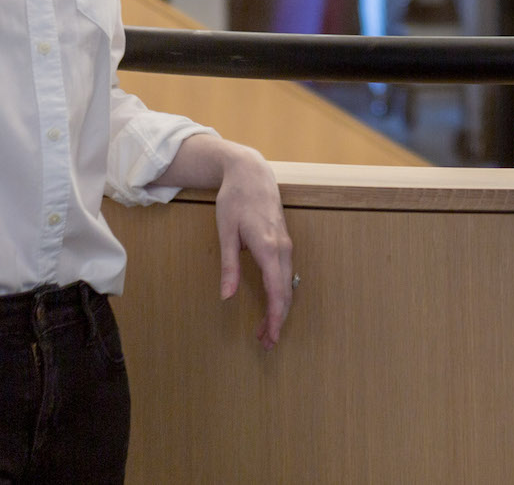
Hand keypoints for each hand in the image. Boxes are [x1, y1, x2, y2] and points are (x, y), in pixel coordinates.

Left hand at [214, 147, 294, 348]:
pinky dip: (280, 293)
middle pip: (285, 292)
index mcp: (267, 248)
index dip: (275, 318)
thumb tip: (227, 297)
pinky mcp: (283, 242)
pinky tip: (272, 303)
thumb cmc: (235, 199)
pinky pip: (286, 274)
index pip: (276, 291)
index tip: (271, 338)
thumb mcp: (225, 232)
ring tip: (265, 329)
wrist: (251, 172)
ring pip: (287, 284)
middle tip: (266, 342)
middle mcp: (282, 248)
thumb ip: (228, 266)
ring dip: (279, 308)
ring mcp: (286, 244)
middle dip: (277, 320)